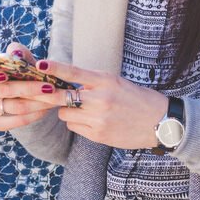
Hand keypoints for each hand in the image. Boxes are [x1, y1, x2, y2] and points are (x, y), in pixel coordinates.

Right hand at [0, 43, 58, 130]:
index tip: (5, 74)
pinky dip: (34, 115)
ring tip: (54, 96)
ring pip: (14, 106)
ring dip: (37, 101)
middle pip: (2, 91)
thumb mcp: (19, 57)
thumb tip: (16, 54)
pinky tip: (46, 108)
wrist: (24, 90)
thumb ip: (17, 52)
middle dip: (28, 88)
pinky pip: (17, 120)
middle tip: (49, 86)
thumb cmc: (18, 69)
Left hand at [36, 59, 168, 150]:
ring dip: (67, 111)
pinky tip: (90, 120)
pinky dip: (77, 123)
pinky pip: (74, 127)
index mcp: (106, 81)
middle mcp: (100, 99)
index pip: (74, 72)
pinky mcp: (98, 135)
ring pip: (64, 114)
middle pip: (62, 97)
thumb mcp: (116, 82)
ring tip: (81, 109)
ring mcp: (98, 119)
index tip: (40, 65)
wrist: (159, 122)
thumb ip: (93, 82)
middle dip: (49, 95)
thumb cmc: (136, 98)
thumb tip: (66, 81)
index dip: (55, 68)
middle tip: (39, 92)